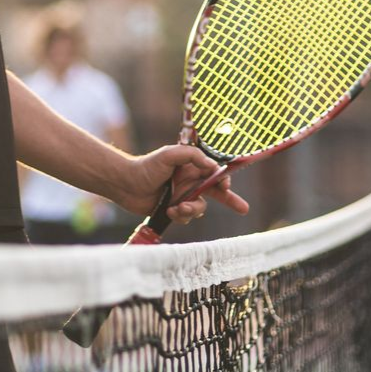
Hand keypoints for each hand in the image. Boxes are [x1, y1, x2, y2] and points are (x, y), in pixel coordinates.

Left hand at [117, 144, 249, 225]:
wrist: (126, 184)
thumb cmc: (147, 166)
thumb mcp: (171, 154)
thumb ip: (194, 156)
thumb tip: (213, 166)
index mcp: (192, 167)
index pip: (215, 173)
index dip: (223, 180)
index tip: (224, 186)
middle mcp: (190, 182)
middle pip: (215, 192)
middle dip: (231, 200)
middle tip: (244, 209)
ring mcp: (183, 196)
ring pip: (200, 208)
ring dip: (192, 210)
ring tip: (178, 208)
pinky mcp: (174, 209)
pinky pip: (186, 217)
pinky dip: (180, 216)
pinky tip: (169, 211)